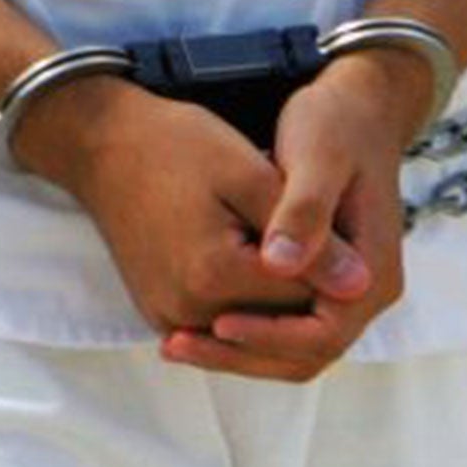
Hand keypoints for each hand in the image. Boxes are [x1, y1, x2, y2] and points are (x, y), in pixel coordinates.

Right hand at [42, 86, 368, 340]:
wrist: (104, 145)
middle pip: (281, 317)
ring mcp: (169, 317)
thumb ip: (307, 232)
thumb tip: (362, 285)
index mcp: (214, 275)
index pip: (308, 295)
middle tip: (307, 220)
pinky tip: (251, 252)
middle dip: (305, 276)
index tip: (333, 215)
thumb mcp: (249, 173)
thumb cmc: (175, 146)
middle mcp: (187, 311)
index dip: (330, 257)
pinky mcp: (159, 313)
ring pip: (254, 321)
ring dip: (276, 290)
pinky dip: (246, 297)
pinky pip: (221, 320)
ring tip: (274, 232)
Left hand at [162, 53, 415, 382]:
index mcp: (373, 271)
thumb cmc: (336, 126)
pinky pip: (281, 326)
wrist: (353, 109)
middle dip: (241, 356)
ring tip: (175, 341)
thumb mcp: (318, 158)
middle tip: (178, 345)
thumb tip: (281, 264)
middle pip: (304, 355)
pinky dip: (241, 331)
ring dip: (236, 351)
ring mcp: (341, 291)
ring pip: (290, 349)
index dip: (268, 335)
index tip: (218, 323)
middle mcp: (363, 291)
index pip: (324, 333)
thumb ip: (304, 211)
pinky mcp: (316, 283)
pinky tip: (194, 319)